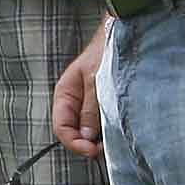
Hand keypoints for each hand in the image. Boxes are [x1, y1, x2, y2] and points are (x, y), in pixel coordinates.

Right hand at [51, 21, 110, 157]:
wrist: (122, 34)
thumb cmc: (106, 51)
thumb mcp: (96, 81)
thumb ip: (91, 109)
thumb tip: (86, 136)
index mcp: (65, 94)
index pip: (62, 128)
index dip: (74, 143)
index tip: (92, 150)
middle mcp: (75, 102)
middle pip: (75, 132)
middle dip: (88, 143)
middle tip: (106, 148)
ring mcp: (89, 103)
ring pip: (89, 130)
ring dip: (100, 138)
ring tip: (115, 138)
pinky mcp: (104, 103)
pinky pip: (102, 123)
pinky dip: (109, 129)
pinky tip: (119, 128)